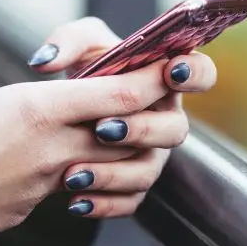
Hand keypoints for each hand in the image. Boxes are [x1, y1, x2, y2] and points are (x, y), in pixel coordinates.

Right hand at [0, 62, 167, 241]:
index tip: (168, 67)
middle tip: (146, 102)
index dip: (151, 79)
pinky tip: (67, 174)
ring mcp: (44, 184)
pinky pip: (73, 193)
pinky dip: (82, 183)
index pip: (119, 93)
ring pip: (107, 167)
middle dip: (145, 118)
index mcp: (37, 108)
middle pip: (127, 133)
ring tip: (106, 140)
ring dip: (117, 155)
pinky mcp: (29, 209)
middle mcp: (52, 148)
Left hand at [27, 17, 217, 217]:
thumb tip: (45, 62)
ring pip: (148, 171)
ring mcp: (152, 155)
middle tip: (102, 128)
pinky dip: (102, 204)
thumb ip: (68, 41)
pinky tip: (74, 201)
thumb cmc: (86, 69)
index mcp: (165, 79)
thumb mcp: (79, 45)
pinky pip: (128, 202)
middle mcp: (165, 120)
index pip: (201, 74)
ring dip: (113, 173)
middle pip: (175, 130)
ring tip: (73, 173)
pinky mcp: (133, 185)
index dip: (194, 73)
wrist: (65, 112)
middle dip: (141, 129)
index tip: (170, 71)